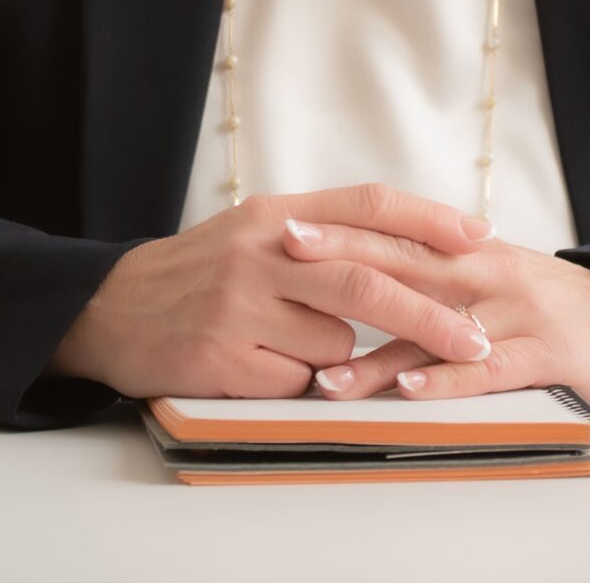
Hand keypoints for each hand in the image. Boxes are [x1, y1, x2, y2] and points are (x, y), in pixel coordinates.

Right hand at [46, 183, 498, 399]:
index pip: (367, 205)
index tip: (481, 238)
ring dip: (340, 360)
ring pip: (336, 344)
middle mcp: (260, 252)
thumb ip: (323, 237)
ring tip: (294, 347)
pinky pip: (297, 383)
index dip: (429, 219)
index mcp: (275, 215)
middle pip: (367, 280)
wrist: (107, 308)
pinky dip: (298, 385)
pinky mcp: (221, 358)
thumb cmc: (198, 273)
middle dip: (432, 315)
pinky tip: (262, 369)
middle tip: (477, 340)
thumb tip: (414, 254)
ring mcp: (239, 305)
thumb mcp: (255, 234)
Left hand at [282, 211, 589, 413]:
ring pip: (437, 328)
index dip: (341, 229)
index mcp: (469, 251)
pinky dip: (446, 380)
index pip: (396, 232)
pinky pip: (488, 370)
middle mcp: (487, 271)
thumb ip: (431, 270)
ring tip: (324, 376)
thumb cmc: (548, 305)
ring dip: (377, 352)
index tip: (281, 227)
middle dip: (342, 259)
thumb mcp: (488, 274)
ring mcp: (515, 311)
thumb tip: (358, 269)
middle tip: (284, 259)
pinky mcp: (545, 354)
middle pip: (405, 261)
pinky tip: (409, 392)